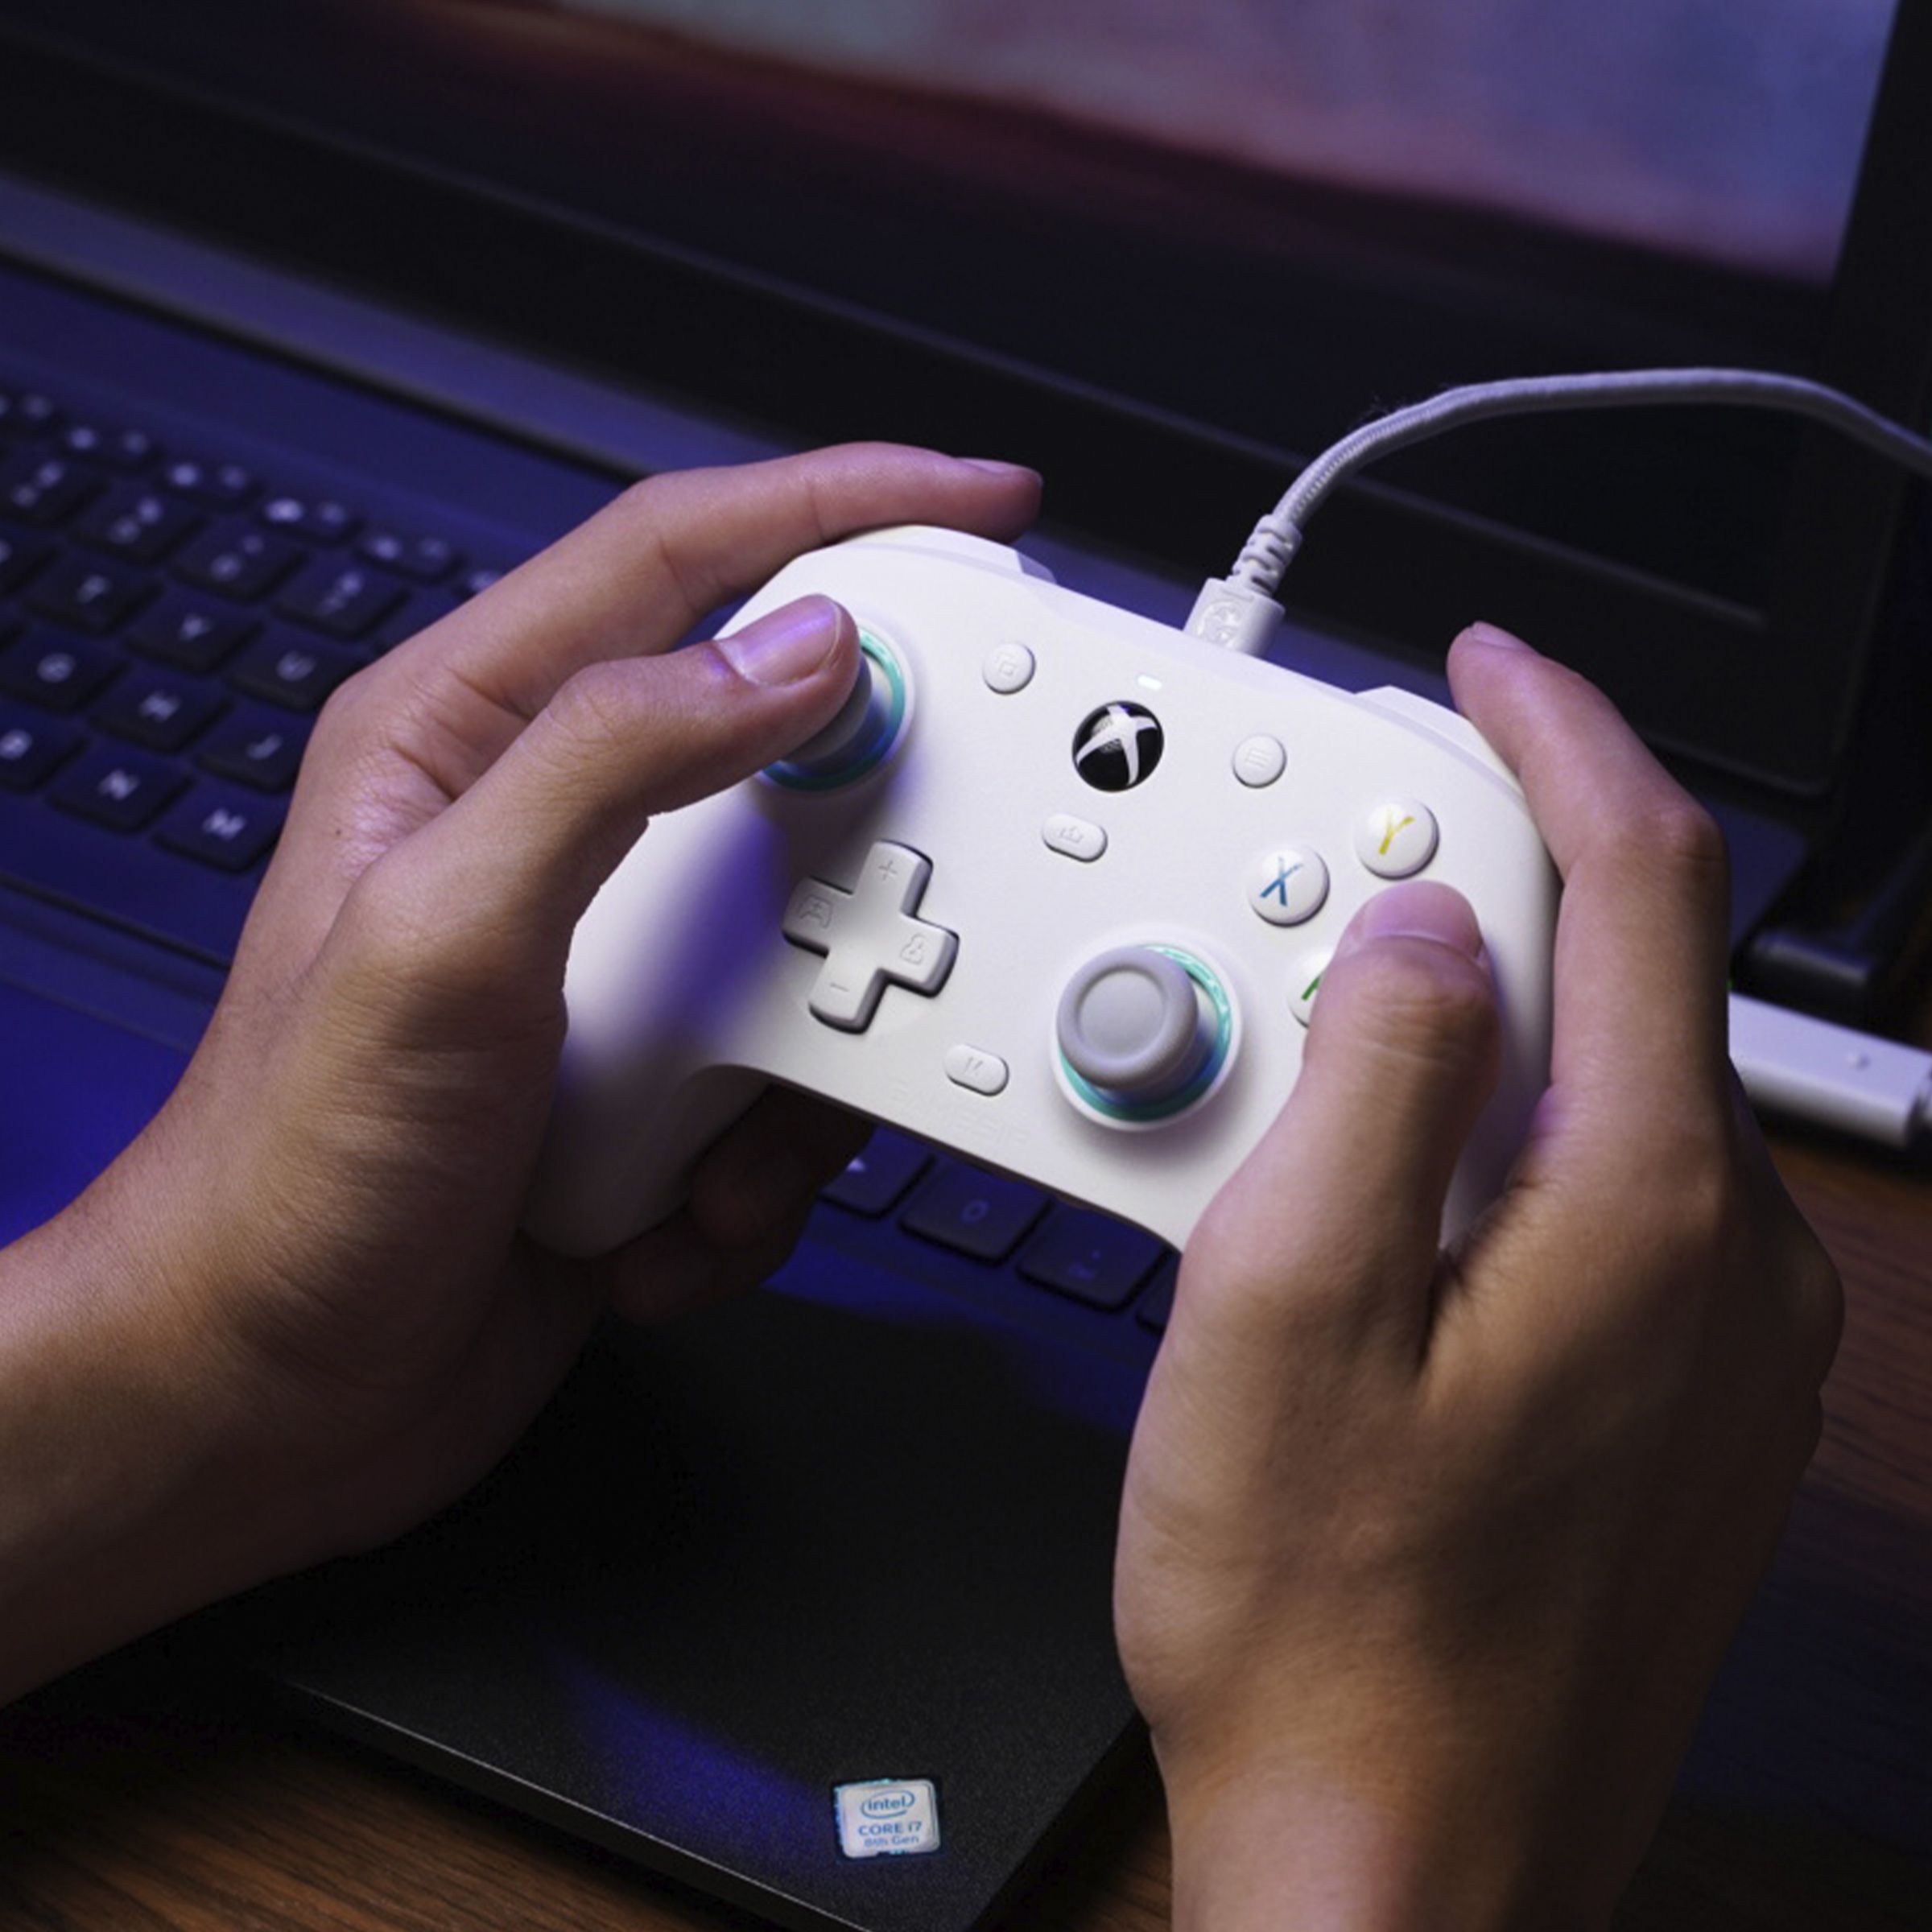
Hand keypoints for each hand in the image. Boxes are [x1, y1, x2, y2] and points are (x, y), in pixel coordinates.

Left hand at [0, 445, 1039, 1701]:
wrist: (275, 1397)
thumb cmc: (296, 1171)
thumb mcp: (446, 936)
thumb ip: (615, 761)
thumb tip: (795, 655)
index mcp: (468, 739)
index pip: (678, 554)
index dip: (839, 507)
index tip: (975, 505)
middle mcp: (555, 835)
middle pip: (785, 752)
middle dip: (864, 839)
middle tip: (902, 894)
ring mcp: (620, 964)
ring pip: (816, 937)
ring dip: (801, 1056)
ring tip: (703, 1141)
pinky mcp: (666, 1076)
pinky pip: (796, 1078)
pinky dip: (762, 1163)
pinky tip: (658, 1211)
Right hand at [1115, 625, 1842, 1929]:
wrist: (1393, 1853)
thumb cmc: (1321, 1614)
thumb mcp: (1279, 1310)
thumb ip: (1365, 1082)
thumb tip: (1425, 931)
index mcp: (1646, 1210)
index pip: (1647, 881)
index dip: (1564, 738)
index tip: (1495, 670)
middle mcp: (1728, 1268)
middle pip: (1634, 980)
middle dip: (1492, 891)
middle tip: (1342, 888)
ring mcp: (1722, 1347)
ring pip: (1613, 1093)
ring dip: (1483, 1033)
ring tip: (1321, 1074)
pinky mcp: (1681, 1406)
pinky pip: (1610, 1199)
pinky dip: (1505, 1143)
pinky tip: (1388, 1205)